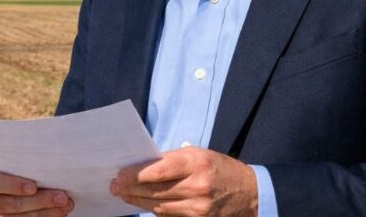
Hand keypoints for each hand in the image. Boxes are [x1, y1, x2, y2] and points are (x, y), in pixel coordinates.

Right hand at [0, 168, 73, 215]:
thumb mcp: (20, 169)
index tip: (33, 187)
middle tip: (62, 197)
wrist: (17, 192)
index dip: (13, 185)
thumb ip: (29, 168)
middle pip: (12, 204)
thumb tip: (55, 168)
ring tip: (65, 207)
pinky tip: (59, 215)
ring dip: (46, 213)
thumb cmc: (23, 174)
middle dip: (40, 201)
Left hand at [110, 147, 256, 216]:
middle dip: (131, 189)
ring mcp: (198, 207)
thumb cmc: (221, 169)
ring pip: (159, 206)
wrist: (251, 194)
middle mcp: (197, 186)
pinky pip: (170, 216)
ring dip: (138, 201)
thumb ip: (174, 160)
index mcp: (196, 163)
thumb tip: (143, 165)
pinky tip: (143, 204)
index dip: (136, 174)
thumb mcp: (200, 155)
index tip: (120, 174)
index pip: (158, 170)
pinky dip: (154, 210)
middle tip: (114, 186)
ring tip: (123, 195)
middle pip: (155, 190)